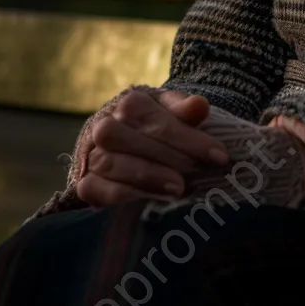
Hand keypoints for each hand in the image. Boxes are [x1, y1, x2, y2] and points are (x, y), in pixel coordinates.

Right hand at [76, 89, 229, 207]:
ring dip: (145, 176)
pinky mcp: (84, 182)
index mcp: (131, 103)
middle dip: (165, 157)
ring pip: (110, 162)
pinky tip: (150, 201)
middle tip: (193, 176)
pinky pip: (93, 189)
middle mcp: (105, 125)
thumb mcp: (172, 113)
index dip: (190, 139)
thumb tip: (200, 105)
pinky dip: (121, 195)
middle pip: (128, 138)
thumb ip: (185, 110)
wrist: (127, 145)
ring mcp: (92, 154)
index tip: (219, 157)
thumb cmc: (156, 128)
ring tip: (177, 190)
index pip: (158, 120)